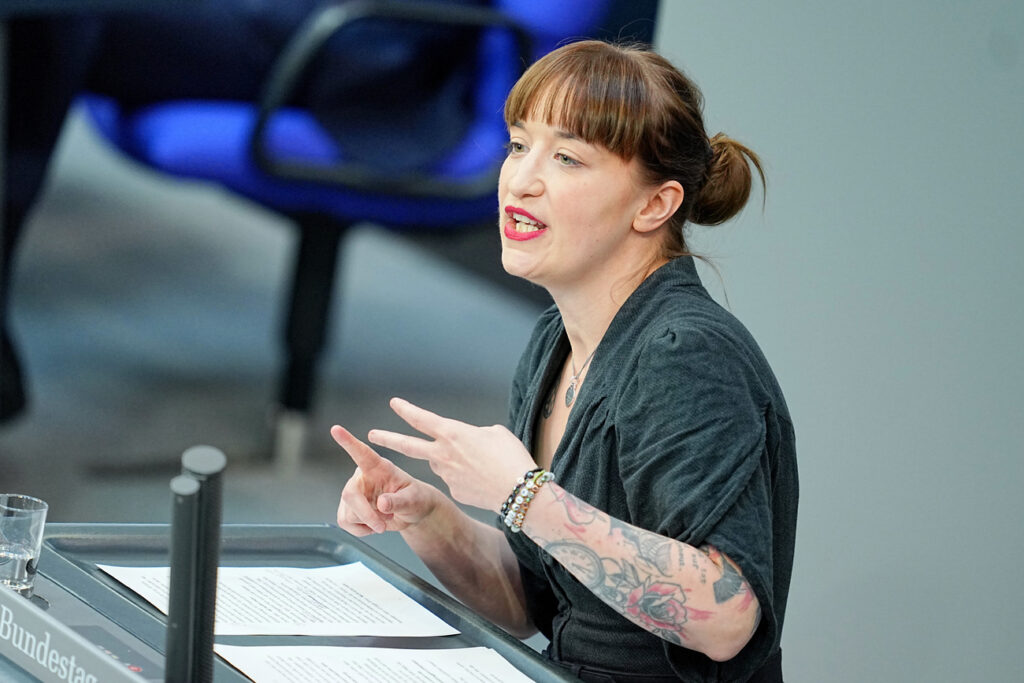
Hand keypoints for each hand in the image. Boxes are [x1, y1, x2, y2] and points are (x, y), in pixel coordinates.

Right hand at [332, 425, 441, 535]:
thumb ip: (399, 501)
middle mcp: (363, 477)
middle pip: (350, 494)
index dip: (348, 441)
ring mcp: (354, 493)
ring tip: (386, 518)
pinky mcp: (348, 508)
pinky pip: (345, 522)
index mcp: (380, 467)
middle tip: (382, 526)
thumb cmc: (416, 498)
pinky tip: (374, 524)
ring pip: (348, 512)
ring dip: (368, 522)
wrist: (413, 513)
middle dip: (365, 513)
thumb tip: (382, 503)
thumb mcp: (414, 499)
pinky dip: (361, 530)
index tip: (336, 429)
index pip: (362, 453)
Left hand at [366, 398, 534, 512]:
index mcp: (452, 433)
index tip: (394, 404)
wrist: (519, 491)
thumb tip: (468, 443)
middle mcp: (443, 454)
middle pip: (408, 446)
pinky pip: (455, 480)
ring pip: (439, 463)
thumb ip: (475, 434)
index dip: (406, 410)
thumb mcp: (495, 434)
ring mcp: (446, 475)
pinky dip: (465, 478)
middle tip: (372, 435)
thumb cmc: (511, 458)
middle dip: (388, 439)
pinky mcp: (454, 492)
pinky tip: (484, 480)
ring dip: (449, 460)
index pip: (422, 419)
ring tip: (478, 463)